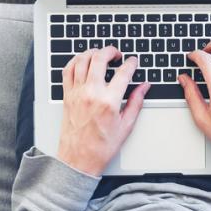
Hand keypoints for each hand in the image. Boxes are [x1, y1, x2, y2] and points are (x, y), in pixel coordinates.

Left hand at [55, 47, 150, 175]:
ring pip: (81, 61)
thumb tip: (144, 87)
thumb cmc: (101, 147)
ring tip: (100, 54)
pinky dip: (75, 61)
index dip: (131, 63)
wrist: (78, 159)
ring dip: (92, 52)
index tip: (133, 61)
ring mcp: (76, 93)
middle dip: (110, 51)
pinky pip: (67, 71)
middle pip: (99, 59)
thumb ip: (136, 102)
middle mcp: (91, 94)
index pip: (123, 72)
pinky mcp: (66, 96)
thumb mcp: (126, 125)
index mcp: (109, 102)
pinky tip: (82, 62)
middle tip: (117, 54)